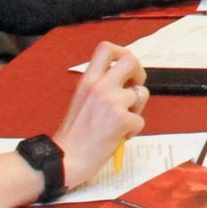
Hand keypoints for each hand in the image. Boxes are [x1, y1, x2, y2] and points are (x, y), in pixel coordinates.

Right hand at [56, 43, 147, 187]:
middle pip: (130, 60)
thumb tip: (124, 82)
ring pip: (141, 93)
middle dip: (139, 72)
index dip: (121, 53)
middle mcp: (100, 86)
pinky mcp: (122, 120)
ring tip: (122, 122)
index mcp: (88, 80)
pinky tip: (119, 137)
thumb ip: (100, 87)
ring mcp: (112, 102)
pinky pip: (140, 120)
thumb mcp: (81, 100)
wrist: (65, 159)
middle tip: (133, 88)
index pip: (105, 48)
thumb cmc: (73, 135)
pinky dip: (134, 130)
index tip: (124, 69)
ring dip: (137, 108)